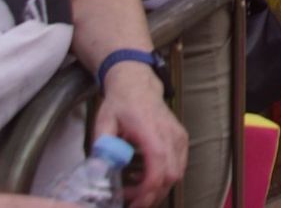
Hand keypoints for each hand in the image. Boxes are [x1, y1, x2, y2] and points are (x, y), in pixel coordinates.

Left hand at [95, 64, 188, 207]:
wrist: (137, 84)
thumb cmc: (122, 102)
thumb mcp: (104, 121)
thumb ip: (103, 145)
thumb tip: (99, 169)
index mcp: (150, 129)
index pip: (159, 167)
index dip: (147, 191)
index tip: (133, 203)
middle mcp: (170, 134)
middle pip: (171, 176)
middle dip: (151, 195)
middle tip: (130, 201)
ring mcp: (178, 137)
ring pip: (177, 174)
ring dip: (157, 188)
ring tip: (134, 190)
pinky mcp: (181, 140)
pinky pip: (178, 166)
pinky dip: (164, 178)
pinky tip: (145, 178)